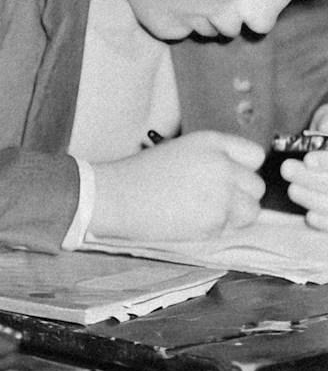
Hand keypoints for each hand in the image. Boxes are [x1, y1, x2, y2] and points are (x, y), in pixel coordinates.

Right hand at [93, 130, 265, 242]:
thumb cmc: (140, 174)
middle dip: (239, 195)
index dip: (243, 169)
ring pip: (251, 210)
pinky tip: (191, 220)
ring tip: (204, 211)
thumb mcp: (179, 151)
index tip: (228, 177)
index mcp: (211, 143)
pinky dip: (216, 228)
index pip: (254, 155)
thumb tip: (238, 178)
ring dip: (234, 214)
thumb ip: (212, 159)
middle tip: (211, 198)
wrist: (115, 197)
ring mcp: (221, 194)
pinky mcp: (215, 220)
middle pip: (256, 186)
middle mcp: (221, 165)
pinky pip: (231, 228)